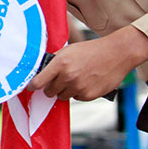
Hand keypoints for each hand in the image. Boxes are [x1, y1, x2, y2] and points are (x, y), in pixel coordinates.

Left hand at [28, 25, 147, 100]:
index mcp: (60, 63)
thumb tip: (41, 72)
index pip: (38, 81)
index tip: (30, 87)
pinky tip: (86, 82)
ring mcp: (78, 87)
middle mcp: (68, 76)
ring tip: (75, 79)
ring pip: (62, 96)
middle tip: (59, 80)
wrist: (116, 54)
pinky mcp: (88, 95)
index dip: (32, 86)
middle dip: (51, 87)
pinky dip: (78, 92)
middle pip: (49, 91)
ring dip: (65, 90)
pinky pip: (76, 98)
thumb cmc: (91, 50)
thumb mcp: (69, 50)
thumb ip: (55, 61)